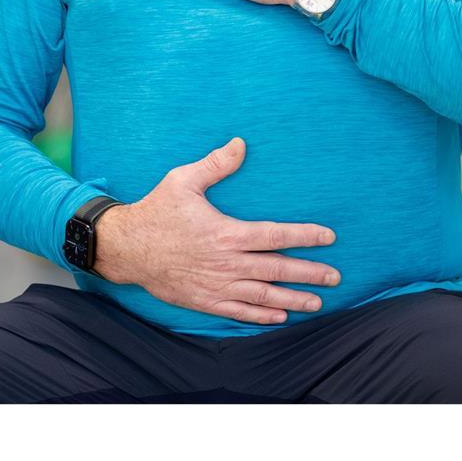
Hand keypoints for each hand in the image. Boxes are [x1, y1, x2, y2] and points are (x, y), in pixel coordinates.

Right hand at [93, 137, 340, 324]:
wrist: (126, 248)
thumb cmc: (156, 212)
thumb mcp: (182, 181)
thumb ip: (215, 164)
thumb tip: (240, 144)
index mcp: (227, 233)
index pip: (276, 236)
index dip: (306, 236)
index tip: (329, 237)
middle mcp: (227, 263)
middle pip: (278, 270)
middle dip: (310, 273)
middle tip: (335, 277)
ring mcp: (217, 285)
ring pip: (264, 295)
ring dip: (293, 299)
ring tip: (317, 301)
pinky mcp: (204, 300)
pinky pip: (239, 310)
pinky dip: (262, 315)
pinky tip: (280, 316)